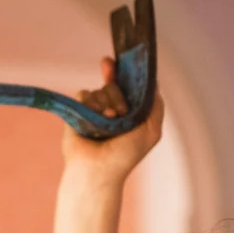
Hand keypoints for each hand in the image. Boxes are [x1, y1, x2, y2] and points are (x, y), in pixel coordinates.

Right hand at [61, 58, 164, 185]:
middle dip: (118, 96)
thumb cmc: (125, 155)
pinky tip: (93, 120)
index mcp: (128, 110)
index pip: (126, 83)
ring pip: (99, 89)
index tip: (119, 63)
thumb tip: (153, 82)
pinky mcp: (77, 111)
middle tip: (119, 114)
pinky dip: (90, 105)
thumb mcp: (151, 130)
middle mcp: (110, 107)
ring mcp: (93, 109)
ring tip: (107, 123)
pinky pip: (84, 94)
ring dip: (104, 105)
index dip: (125, 72)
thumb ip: (156, 105)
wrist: (97, 169)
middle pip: (113, 83)